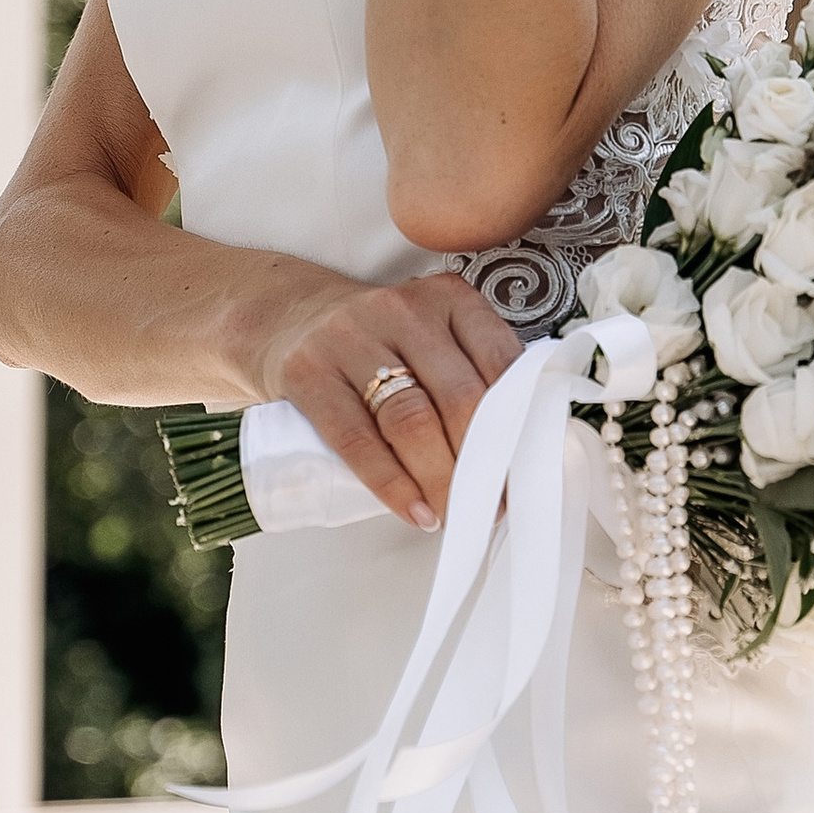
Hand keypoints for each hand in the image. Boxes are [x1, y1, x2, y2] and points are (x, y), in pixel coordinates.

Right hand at [256, 270, 519, 530]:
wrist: (288, 318)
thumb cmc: (380, 342)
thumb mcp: (431, 336)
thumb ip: (472, 373)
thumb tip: (520, 452)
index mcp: (449, 299)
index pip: (501, 363)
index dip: (519, 424)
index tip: (525, 471)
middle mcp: (403, 310)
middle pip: (459, 397)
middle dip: (482, 461)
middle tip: (491, 504)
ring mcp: (351, 337)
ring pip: (411, 421)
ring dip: (440, 479)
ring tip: (454, 512)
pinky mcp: (308, 371)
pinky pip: (356, 439)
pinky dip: (391, 484)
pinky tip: (414, 511)